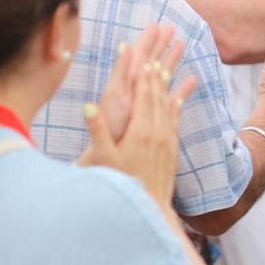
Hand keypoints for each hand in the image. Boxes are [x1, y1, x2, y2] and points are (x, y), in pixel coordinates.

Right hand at [82, 42, 195, 207]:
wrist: (150, 206)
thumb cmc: (122, 183)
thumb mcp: (105, 158)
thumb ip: (98, 131)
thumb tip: (88, 105)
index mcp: (141, 131)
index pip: (143, 97)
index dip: (142, 77)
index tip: (142, 59)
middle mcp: (158, 131)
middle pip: (157, 97)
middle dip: (154, 76)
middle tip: (153, 58)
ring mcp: (168, 140)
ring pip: (168, 106)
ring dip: (166, 87)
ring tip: (165, 70)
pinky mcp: (173, 148)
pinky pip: (175, 120)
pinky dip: (175, 105)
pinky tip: (175, 100)